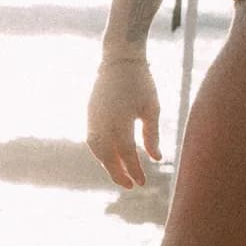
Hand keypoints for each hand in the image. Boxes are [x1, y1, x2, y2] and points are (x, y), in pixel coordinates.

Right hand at [86, 55, 161, 187]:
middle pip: (108, 156)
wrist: (119, 60)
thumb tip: (155, 158)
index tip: (142, 182)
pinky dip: (101, 152)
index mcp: (121, 120)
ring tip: (121, 174)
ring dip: (107, 164)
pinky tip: (111, 157)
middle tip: (130, 185)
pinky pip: (93, 140)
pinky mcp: (89, 114)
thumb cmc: (141, 83)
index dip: (134, 170)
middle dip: (118, 173)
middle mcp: (103, 122)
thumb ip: (151, 134)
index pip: (127, 153)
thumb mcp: (151, 108)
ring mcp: (93, 118)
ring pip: (97, 150)